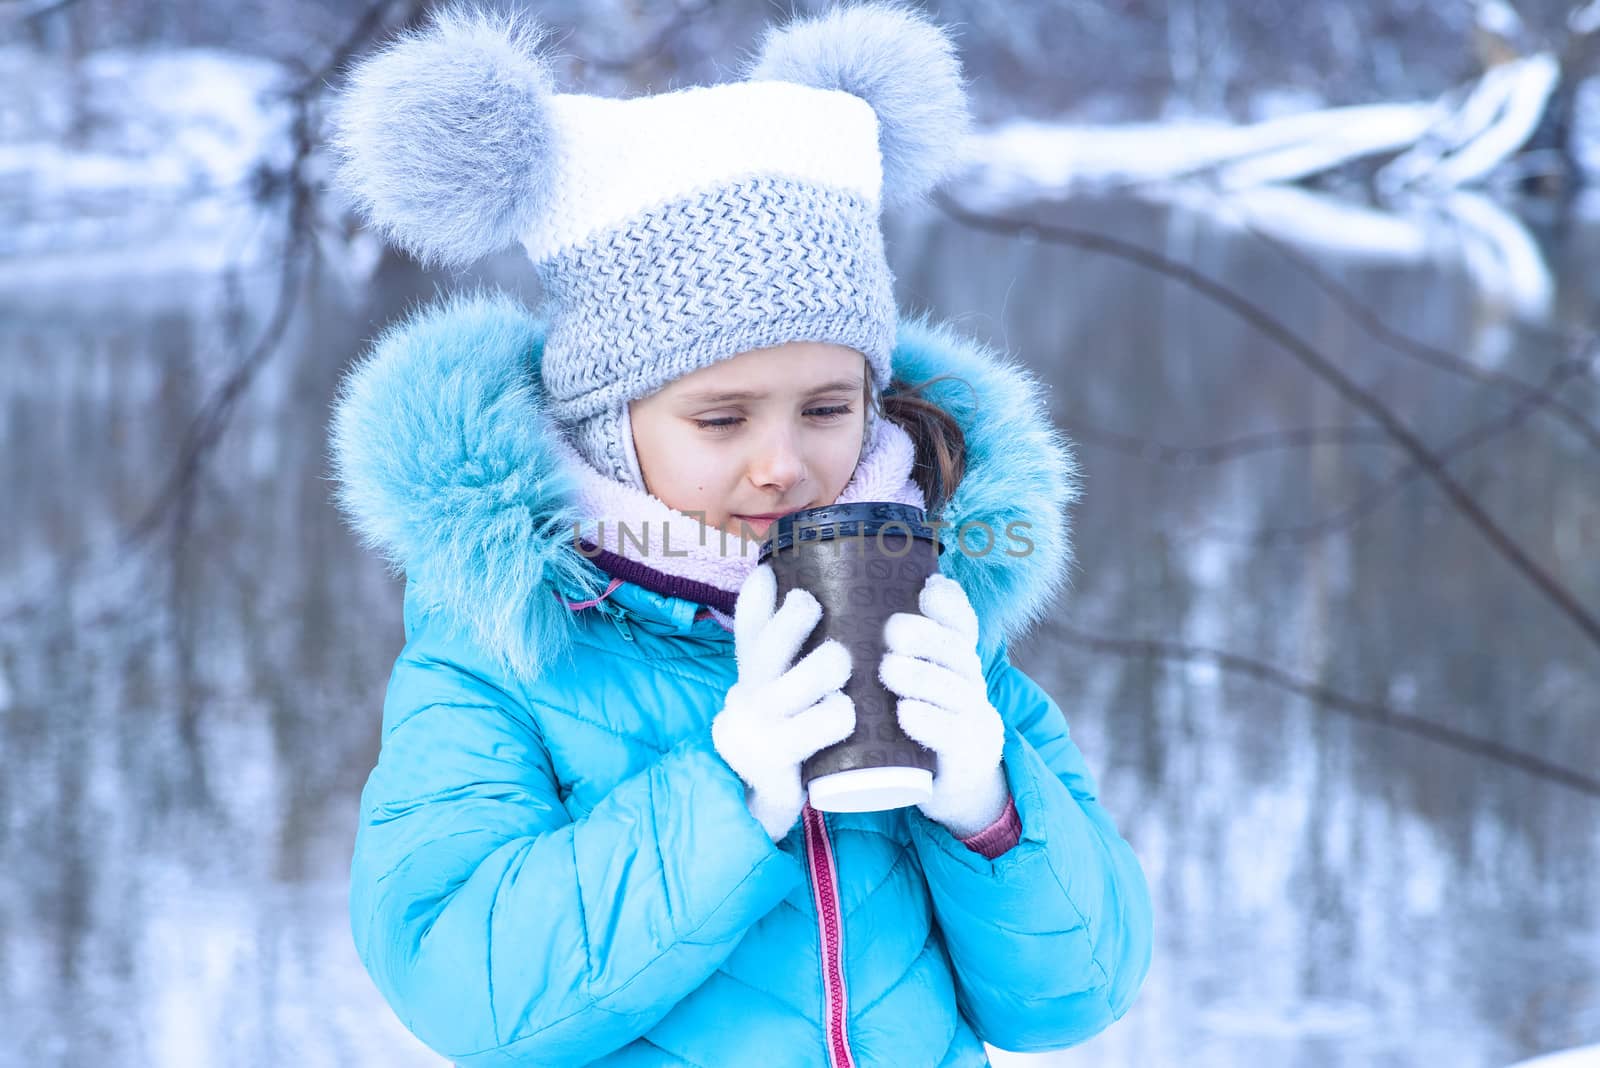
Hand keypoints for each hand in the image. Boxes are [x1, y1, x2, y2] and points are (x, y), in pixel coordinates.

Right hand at [712, 564, 855, 840]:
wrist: (760, 798)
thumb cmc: (785, 729)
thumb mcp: (777, 689)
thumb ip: (782, 647)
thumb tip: (789, 585)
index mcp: (754, 676)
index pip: (748, 630)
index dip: (754, 599)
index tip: (768, 571)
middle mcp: (750, 697)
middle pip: (764, 651)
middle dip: (789, 621)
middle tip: (812, 604)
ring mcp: (762, 728)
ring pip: (791, 687)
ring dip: (820, 668)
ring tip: (841, 660)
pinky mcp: (778, 758)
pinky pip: (812, 729)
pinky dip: (835, 715)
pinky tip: (847, 711)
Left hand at [880, 573, 1009, 838]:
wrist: (955, 786)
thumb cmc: (921, 722)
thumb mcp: (915, 682)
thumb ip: (893, 648)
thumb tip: (852, 597)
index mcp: (957, 662)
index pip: (963, 626)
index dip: (949, 607)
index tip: (926, 591)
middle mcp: (971, 685)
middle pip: (958, 653)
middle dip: (927, 638)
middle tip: (891, 633)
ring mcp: (973, 722)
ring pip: (956, 692)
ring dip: (922, 677)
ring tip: (888, 669)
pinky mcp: (965, 759)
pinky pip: (952, 737)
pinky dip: (929, 723)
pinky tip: (906, 714)